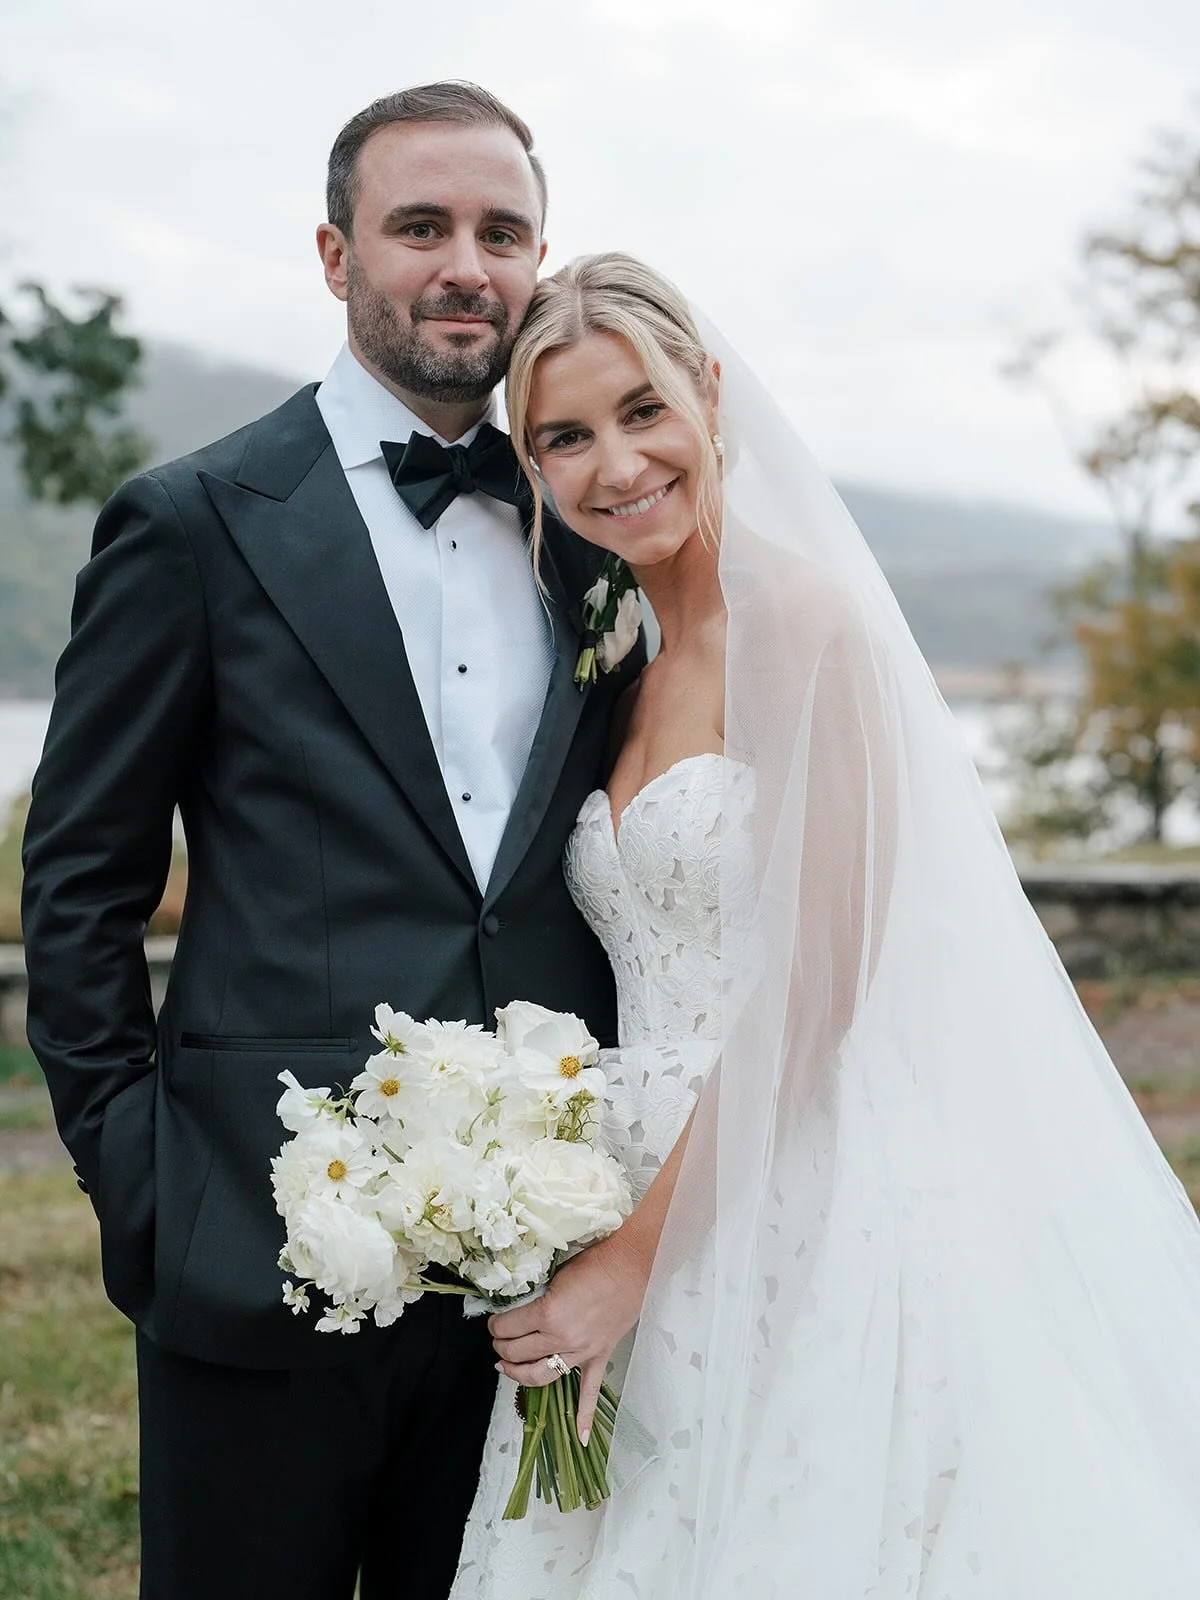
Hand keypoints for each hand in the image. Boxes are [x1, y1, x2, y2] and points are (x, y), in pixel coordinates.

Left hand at [489, 1235, 648, 1443]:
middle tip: (498, 1340)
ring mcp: (581, 1352)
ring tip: (507, 1367)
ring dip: (518, 1373)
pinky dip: (585, 1416)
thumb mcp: (555, 1277)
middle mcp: (562, 1338)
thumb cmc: (593, 1263)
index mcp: (548, 1313)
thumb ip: (538, 1299)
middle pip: (518, 1352)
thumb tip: (519, 1311)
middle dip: (502, 1347)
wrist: (631, 1265)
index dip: (496, 1325)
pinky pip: (590, 1391)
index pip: (509, 1327)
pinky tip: (581, 1438)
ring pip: (541, 1375)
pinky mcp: (599, 1356)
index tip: (494, 1322)